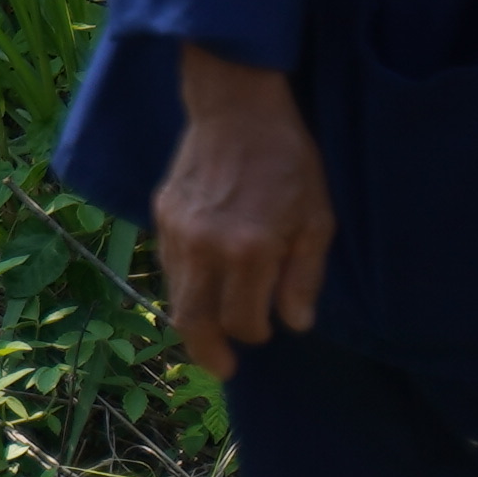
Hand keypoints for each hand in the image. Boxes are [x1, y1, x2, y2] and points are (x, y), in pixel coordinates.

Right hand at [149, 42, 333, 378]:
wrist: (235, 109)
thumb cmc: (288, 162)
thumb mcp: (316, 220)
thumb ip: (304, 277)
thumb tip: (295, 325)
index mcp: (250, 250)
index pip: (245, 320)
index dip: (259, 334)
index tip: (271, 330)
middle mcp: (206, 247)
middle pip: (194, 321)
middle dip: (209, 351)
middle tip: (224, 367)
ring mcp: (177, 231)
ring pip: (176, 297)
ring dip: (193, 320)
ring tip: (209, 335)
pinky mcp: (160, 215)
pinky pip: (169, 267)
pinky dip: (183, 287)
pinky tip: (201, 287)